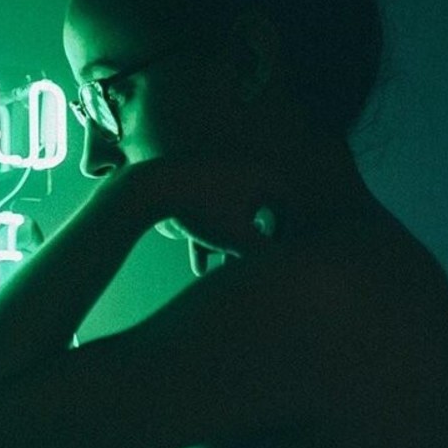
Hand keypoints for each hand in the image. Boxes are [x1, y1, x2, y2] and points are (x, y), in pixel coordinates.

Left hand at [124, 157, 292, 256]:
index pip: (289, 207)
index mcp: (263, 178)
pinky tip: (198, 270)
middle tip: (259, 264)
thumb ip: (266, 255)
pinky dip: (207, 239)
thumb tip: (288, 269)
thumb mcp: (239, 239)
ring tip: (222, 275)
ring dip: (229, 247)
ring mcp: (220, 178)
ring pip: (232, 218)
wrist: (156, 185)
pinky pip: (210, 215)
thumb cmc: (203, 211)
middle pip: (261, 212)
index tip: (284, 258)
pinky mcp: (197, 185)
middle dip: (259, 242)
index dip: (290, 234)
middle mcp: (245, 173)